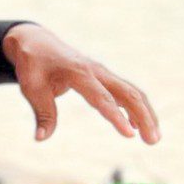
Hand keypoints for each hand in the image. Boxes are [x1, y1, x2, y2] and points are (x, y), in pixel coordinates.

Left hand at [6, 24, 160, 145]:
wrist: (36, 42)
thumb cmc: (33, 65)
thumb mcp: (30, 88)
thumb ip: (42, 113)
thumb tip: (41, 139)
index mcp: (79, 72)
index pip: (102, 98)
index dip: (116, 117)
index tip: (129, 135)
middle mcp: (97, 71)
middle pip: (129, 93)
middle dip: (144, 117)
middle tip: (153, 142)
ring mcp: (103, 73)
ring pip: (132, 92)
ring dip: (145, 114)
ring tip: (153, 139)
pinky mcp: (103, 77)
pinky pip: (125, 91)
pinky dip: (135, 107)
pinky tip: (138, 125)